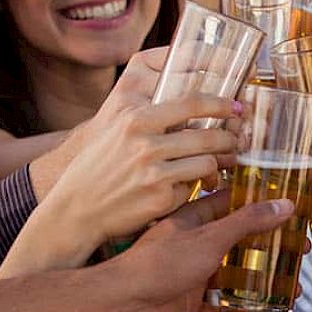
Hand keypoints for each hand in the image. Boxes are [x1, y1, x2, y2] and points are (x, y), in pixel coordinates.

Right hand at [31, 48, 240, 254]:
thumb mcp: (118, 131)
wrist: (76, 209)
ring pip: (208, 163)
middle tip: (234, 140)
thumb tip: (194, 107)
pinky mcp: (161, 200)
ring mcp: (155, 173)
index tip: (236, 106)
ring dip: (217, 165)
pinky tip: (186, 188)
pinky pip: (193, 189)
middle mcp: (146, 144)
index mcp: (137, 120)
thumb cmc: (99, 167)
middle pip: (208, 136)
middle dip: (228, 138)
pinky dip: (193, 188)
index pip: (193, 103)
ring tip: (217, 165)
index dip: (221, 104)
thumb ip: (151, 118)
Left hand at [102, 194, 293, 311]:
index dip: (258, 203)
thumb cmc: (156, 265)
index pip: (230, 203)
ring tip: (286, 290)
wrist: (124, 306)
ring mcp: (192, 276)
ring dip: (259, 285)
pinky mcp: (189, 304)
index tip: (286, 205)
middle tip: (296, 253)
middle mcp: (194, 246)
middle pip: (238, 244)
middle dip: (268, 251)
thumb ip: (247, 222)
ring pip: (233, 278)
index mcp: (193, 220)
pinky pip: (220, 309)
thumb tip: (282, 205)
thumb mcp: (209, 238)